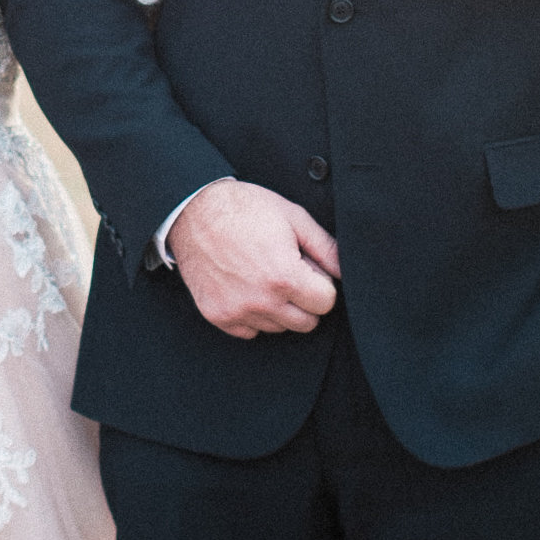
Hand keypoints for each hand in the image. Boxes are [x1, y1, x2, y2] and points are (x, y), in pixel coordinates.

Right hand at [169, 178, 340, 342]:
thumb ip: (325, 247)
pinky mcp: (218, 316)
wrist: (192, 210)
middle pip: (306, 323)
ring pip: (279, 328)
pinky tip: (246, 287)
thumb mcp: (293, 217)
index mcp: (284, 276)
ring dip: (279, 308)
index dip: (321, 284)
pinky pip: (250, 331)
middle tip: (288, 273)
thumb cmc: (244, 208)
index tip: (308, 269)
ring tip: (263, 275)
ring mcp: (237, 311)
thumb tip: (346, 271)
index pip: (326, 303)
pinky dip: (253, 315)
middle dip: (305, 300)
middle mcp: (262, 301)